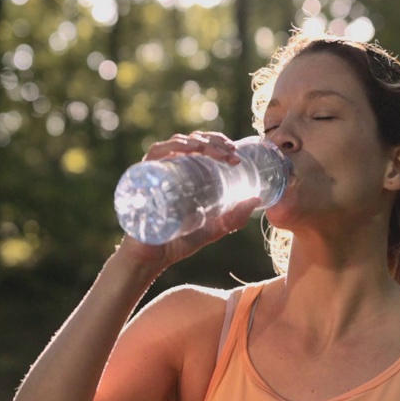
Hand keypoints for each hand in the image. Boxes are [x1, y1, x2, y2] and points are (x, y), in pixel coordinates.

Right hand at [116, 131, 259, 274]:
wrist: (152, 259)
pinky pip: (155, 153)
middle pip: (191, 141)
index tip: (235, 154)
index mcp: (185, 173)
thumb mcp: (213, 228)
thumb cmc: (178, 241)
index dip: (219, 143)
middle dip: (213, 141)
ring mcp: (156, 171)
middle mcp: (170, 168)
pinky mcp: (142, 177)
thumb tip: (257, 199)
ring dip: (198, 142)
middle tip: (231, 153)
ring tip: (217, 153)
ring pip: (176, 143)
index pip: (201, 146)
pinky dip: (171, 147)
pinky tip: (188, 149)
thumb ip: (233, 218)